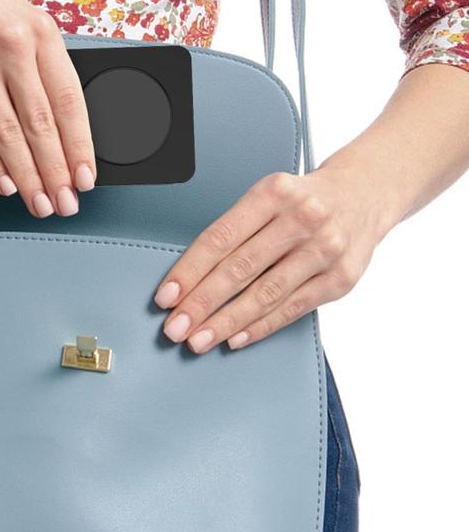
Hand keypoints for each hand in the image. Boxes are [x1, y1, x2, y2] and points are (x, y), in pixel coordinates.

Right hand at [0, 0, 96, 217]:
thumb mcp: (20, 19)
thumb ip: (42, 65)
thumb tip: (63, 128)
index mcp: (41, 32)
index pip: (69, 101)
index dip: (80, 145)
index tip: (86, 177)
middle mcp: (10, 46)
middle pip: (40, 123)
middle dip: (56, 172)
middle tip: (66, 204)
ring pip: (8, 133)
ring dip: (26, 175)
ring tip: (39, 203)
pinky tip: (5, 183)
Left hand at [152, 167, 393, 352]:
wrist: (364, 194)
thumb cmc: (301, 200)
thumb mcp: (268, 197)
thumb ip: (235, 231)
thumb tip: (190, 279)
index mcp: (273, 193)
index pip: (220, 238)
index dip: (189, 270)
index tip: (166, 297)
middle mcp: (302, 219)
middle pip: (240, 269)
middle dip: (202, 303)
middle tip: (175, 328)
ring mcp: (325, 250)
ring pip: (266, 294)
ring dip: (227, 322)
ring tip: (199, 339)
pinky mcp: (340, 279)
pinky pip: (293, 308)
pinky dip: (260, 326)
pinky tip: (235, 338)